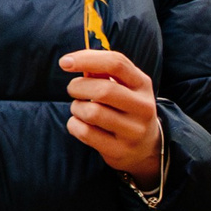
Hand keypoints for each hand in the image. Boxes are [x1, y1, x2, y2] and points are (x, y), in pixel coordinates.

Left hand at [59, 48, 163, 180]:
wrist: (146, 146)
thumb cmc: (125, 107)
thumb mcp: (123, 85)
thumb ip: (102, 71)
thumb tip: (73, 62)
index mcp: (142, 84)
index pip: (116, 64)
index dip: (87, 59)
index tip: (64, 62)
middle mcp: (143, 107)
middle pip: (103, 90)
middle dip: (78, 87)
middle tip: (73, 89)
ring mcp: (133, 131)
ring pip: (92, 112)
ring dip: (76, 107)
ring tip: (79, 108)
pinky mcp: (120, 150)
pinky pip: (86, 133)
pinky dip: (74, 125)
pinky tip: (80, 123)